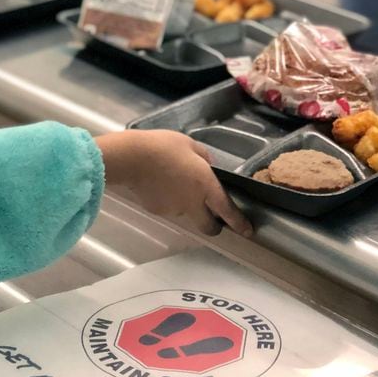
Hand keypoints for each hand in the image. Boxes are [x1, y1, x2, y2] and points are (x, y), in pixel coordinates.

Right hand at [96, 130, 252, 236]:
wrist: (131, 158)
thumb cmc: (162, 147)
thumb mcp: (190, 145)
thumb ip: (204, 158)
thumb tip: (208, 166)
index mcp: (205, 185)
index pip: (227, 210)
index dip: (239, 223)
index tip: (246, 231)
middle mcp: (192, 202)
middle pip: (208, 226)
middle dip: (213, 226)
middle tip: (212, 218)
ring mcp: (174, 209)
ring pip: (186, 213)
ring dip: (186, 203)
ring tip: (173, 181)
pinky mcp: (157, 210)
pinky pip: (168, 207)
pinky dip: (168, 199)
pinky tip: (159, 184)